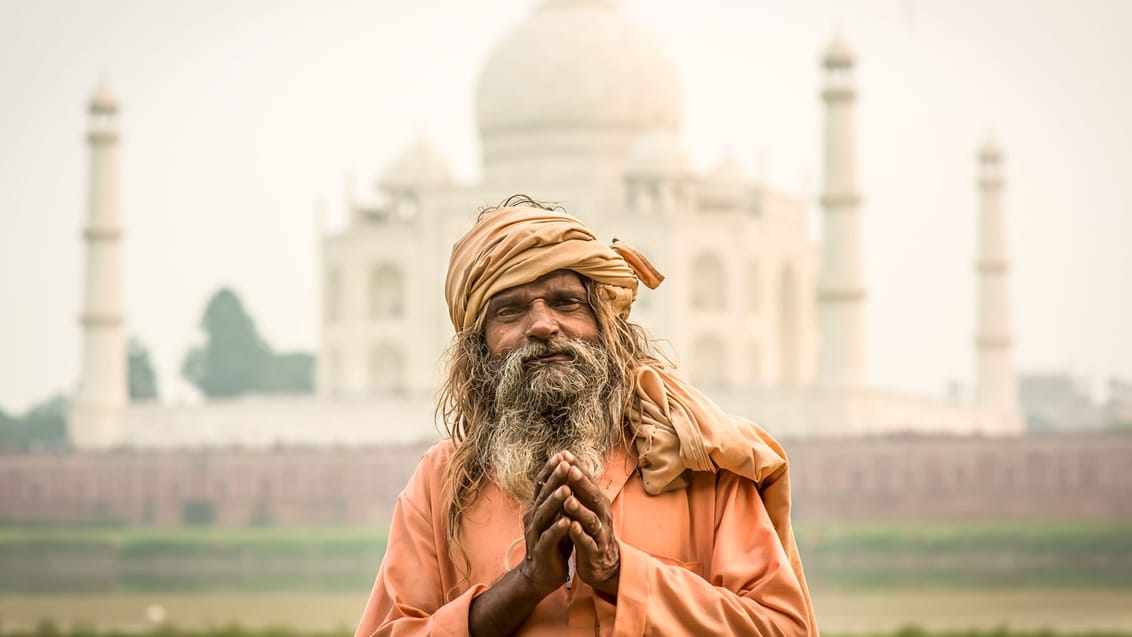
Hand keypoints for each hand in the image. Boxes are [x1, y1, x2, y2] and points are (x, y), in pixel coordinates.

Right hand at [517, 452, 574, 596]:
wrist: (542, 573)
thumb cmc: (554, 541)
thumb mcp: (557, 516)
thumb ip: (561, 498)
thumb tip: (570, 472)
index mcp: (537, 507)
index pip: (542, 484)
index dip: (551, 469)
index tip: (562, 453)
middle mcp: (533, 517)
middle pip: (543, 495)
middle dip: (555, 479)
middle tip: (565, 464)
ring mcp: (535, 534)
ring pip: (544, 514)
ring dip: (555, 501)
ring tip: (566, 489)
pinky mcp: (541, 550)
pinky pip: (549, 538)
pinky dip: (557, 529)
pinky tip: (567, 522)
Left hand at [559, 452, 619, 597]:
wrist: (604, 566)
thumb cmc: (591, 532)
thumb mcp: (588, 509)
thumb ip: (580, 490)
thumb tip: (568, 464)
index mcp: (598, 504)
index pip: (588, 482)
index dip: (577, 468)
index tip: (564, 454)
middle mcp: (602, 516)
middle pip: (593, 497)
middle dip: (581, 483)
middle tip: (569, 469)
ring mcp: (600, 534)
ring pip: (591, 520)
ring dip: (580, 509)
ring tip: (568, 499)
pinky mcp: (595, 552)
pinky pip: (588, 542)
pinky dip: (580, 535)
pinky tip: (571, 528)